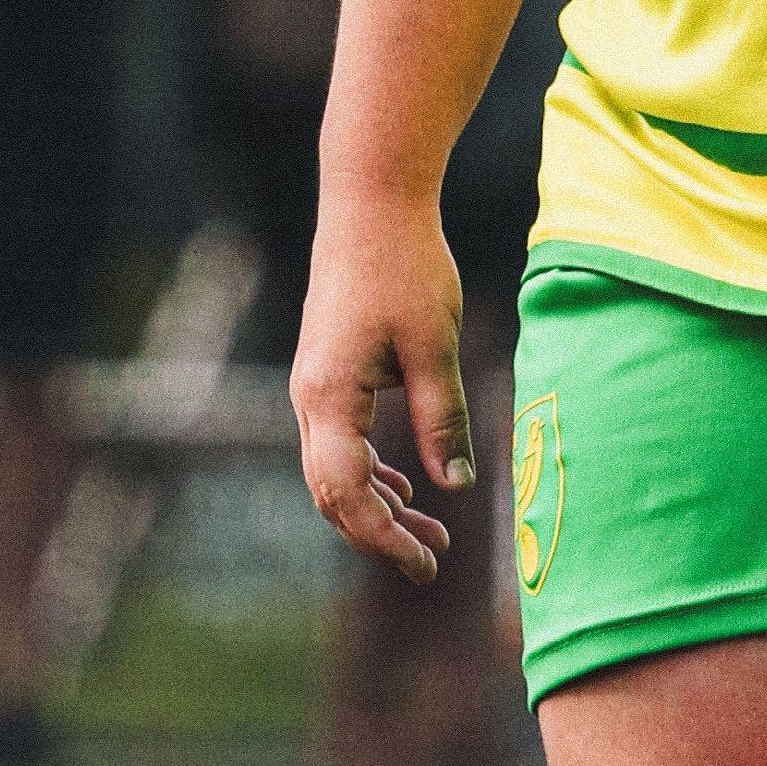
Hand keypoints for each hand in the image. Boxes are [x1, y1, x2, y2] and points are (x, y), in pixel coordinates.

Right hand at [291, 191, 474, 584]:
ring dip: (379, 505)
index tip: (427, 564)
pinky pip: (341, 442)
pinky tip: (408, 484)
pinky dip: (372, 471)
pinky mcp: (328, 371)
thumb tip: (456, 487)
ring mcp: (314, 384)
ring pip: (335, 471)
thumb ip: (442, 419)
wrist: (371, 201)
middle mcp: (310, 398)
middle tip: (433, 563)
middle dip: (381, 534)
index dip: (385, 537)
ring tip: (432, 532)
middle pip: (333, 494)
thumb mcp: (435, 346)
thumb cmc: (406, 266)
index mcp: (330, 396)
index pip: (347, 494)